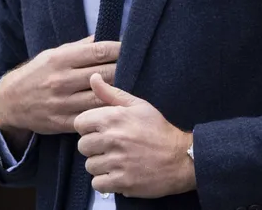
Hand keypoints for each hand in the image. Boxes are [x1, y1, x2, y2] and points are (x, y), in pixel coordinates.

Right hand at [0, 36, 119, 138]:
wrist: (9, 102)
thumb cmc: (37, 73)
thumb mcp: (52, 54)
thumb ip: (80, 47)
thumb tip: (105, 36)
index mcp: (60, 60)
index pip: (98, 52)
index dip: (119, 49)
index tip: (129, 48)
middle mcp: (61, 80)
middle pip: (104, 74)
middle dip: (123, 68)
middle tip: (135, 66)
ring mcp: (62, 103)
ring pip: (101, 97)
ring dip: (117, 91)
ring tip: (129, 86)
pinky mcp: (62, 122)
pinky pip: (91, 117)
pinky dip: (105, 111)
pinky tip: (114, 106)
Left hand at [75, 74, 194, 198]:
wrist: (181, 158)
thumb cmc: (159, 130)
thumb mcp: (138, 106)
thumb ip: (111, 93)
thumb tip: (93, 78)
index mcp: (114, 117)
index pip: (80, 123)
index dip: (88, 128)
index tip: (100, 131)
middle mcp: (113, 138)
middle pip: (82, 146)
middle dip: (94, 148)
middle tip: (110, 148)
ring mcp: (117, 161)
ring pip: (89, 166)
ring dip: (100, 166)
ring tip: (117, 161)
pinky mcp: (122, 181)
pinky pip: (97, 184)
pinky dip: (106, 182)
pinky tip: (118, 174)